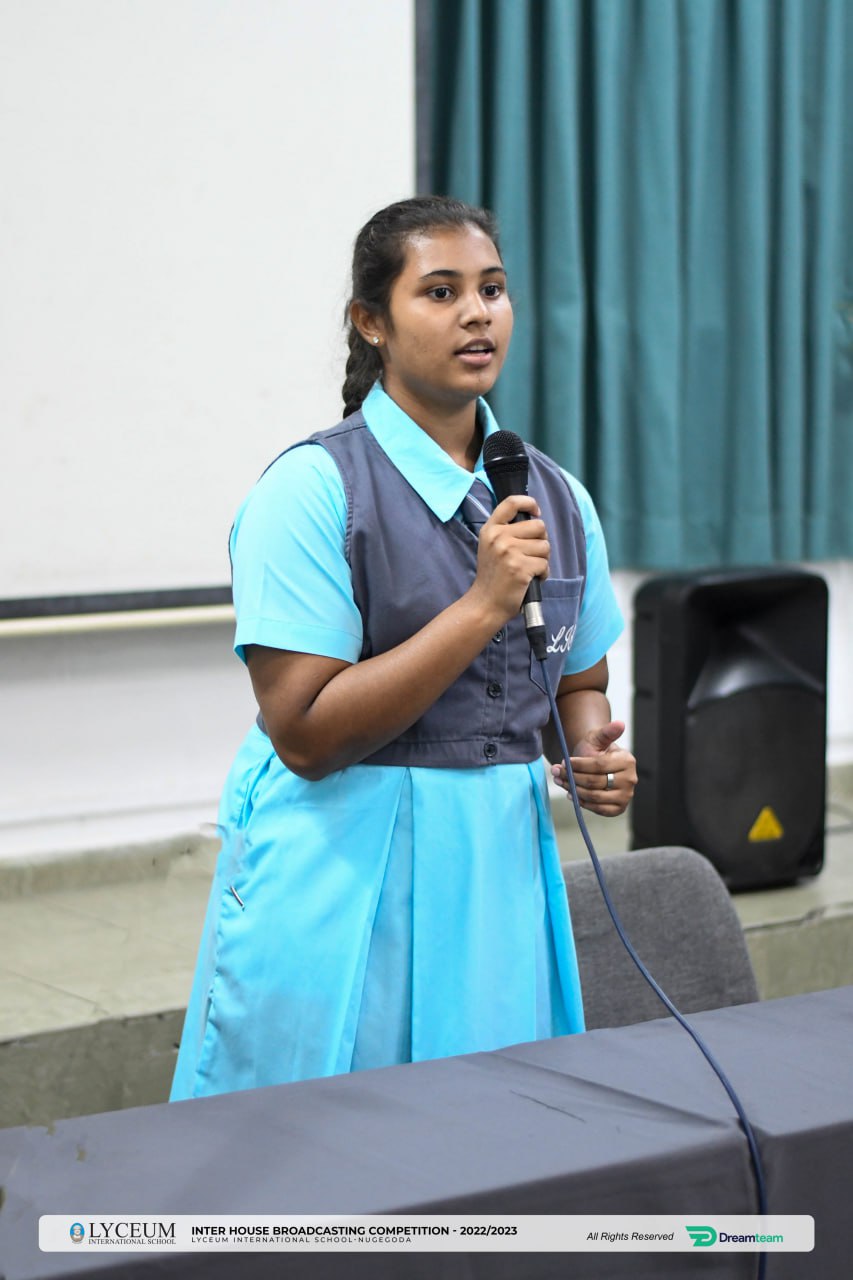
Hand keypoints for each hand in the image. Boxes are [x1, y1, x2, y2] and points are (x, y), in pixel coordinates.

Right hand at [469, 494, 549, 622]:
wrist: (485, 604)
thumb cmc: (493, 576)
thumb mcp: (491, 547)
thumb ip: (507, 531)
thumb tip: (536, 519)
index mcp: (490, 529)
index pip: (512, 503)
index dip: (529, 503)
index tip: (536, 512)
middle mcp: (498, 537)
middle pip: (538, 526)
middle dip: (540, 541)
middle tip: (530, 555)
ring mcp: (509, 552)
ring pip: (545, 546)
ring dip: (542, 559)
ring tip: (528, 569)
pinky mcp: (520, 568)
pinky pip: (545, 564)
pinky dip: (543, 573)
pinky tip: (530, 579)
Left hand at [550, 720, 636, 815]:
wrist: (598, 765)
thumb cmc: (596, 750)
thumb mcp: (598, 738)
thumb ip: (607, 732)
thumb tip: (620, 723)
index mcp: (627, 761)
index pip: (598, 765)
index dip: (579, 765)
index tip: (563, 761)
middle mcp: (630, 780)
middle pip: (595, 782)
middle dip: (572, 777)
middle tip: (556, 772)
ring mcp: (626, 796)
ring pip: (594, 796)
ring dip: (574, 790)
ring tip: (561, 781)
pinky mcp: (618, 808)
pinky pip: (598, 809)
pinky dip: (583, 802)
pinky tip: (572, 793)